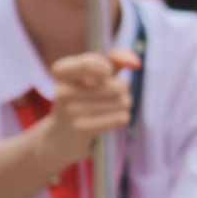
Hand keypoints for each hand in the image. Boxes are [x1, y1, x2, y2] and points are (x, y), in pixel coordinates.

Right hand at [36, 49, 141, 172]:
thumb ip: (115, 61)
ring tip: (108, 108)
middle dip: (123, 90)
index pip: (89, 63)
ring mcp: (71, 111)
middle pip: (119, 86)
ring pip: (123, 102)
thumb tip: (135, 63)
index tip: (108, 72)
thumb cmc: (83, 98)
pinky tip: (108, 120)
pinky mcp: (82, 129)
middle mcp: (62, 91)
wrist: (61, 136)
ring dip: (123, 104)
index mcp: (61, 72)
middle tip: (110, 96)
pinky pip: (121, 118)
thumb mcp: (93, 75)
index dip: (106, 67)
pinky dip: (121, 118)